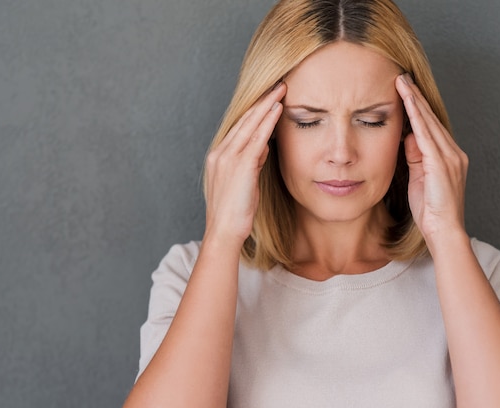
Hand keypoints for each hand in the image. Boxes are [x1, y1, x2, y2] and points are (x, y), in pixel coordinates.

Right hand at [204, 83, 286, 244]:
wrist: (224, 231)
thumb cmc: (234, 212)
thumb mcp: (244, 183)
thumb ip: (252, 162)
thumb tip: (264, 147)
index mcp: (218, 157)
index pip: (238, 127)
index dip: (254, 111)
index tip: (268, 97)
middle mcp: (220, 153)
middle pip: (243, 120)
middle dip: (261, 101)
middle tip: (277, 84)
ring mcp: (228, 158)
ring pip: (250, 124)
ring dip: (266, 104)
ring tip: (281, 89)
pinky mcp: (240, 166)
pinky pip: (257, 138)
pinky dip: (268, 121)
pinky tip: (278, 109)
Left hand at [395, 74, 468, 244]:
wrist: (443, 229)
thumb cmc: (430, 209)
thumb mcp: (419, 178)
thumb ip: (415, 157)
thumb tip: (408, 138)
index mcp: (447, 156)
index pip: (430, 126)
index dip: (417, 108)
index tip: (405, 91)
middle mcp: (452, 152)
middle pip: (430, 118)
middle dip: (415, 97)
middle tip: (402, 78)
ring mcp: (449, 157)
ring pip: (429, 122)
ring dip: (414, 101)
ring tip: (402, 83)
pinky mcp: (441, 163)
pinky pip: (426, 135)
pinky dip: (417, 118)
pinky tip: (408, 104)